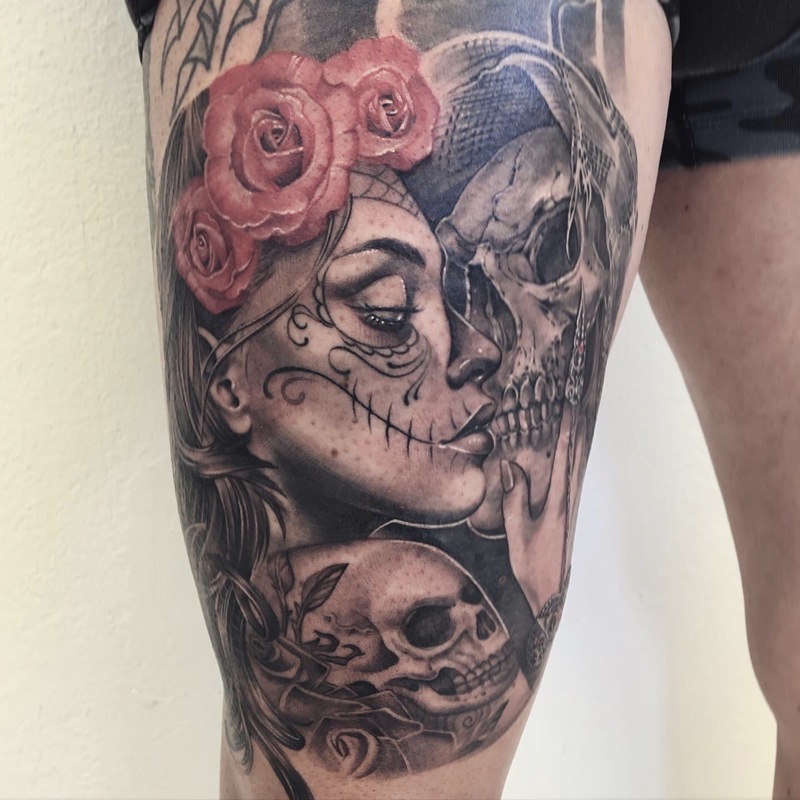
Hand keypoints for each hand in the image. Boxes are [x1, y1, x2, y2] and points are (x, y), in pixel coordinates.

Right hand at [501, 409, 584, 615]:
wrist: (548, 593)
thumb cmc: (533, 564)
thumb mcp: (519, 531)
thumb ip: (515, 498)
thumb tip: (511, 466)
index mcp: (558, 504)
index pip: (562, 460)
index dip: (565, 434)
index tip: (567, 410)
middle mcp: (567, 503)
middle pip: (572, 460)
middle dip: (572, 433)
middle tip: (574, 407)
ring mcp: (566, 510)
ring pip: (570, 470)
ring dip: (570, 447)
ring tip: (571, 424)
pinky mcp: (561, 518)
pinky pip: (564, 483)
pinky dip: (565, 465)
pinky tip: (561, 462)